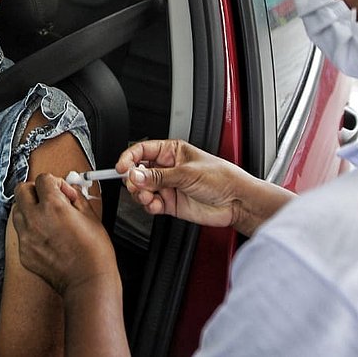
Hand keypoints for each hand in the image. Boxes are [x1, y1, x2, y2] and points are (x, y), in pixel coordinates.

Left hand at [11, 174, 118, 296]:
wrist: (87, 281)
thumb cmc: (94, 252)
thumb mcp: (91, 216)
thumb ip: (76, 197)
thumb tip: (68, 189)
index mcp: (53, 206)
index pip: (42, 179)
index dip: (55, 182)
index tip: (62, 191)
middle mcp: (35, 219)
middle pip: (21, 190)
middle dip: (35, 190)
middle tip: (48, 198)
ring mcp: (26, 237)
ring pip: (17, 211)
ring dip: (28, 208)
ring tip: (45, 217)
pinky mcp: (24, 252)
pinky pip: (20, 232)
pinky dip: (30, 229)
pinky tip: (46, 236)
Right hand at [117, 140, 292, 235]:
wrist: (236, 201)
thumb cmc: (221, 178)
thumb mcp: (186, 173)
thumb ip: (159, 176)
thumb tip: (135, 175)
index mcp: (171, 151)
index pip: (142, 150)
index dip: (129, 158)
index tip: (121, 168)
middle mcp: (167, 168)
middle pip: (138, 171)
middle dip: (133, 179)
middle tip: (135, 185)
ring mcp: (168, 186)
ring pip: (142, 189)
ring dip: (140, 194)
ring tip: (147, 197)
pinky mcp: (170, 203)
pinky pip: (150, 204)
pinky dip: (148, 206)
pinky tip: (154, 205)